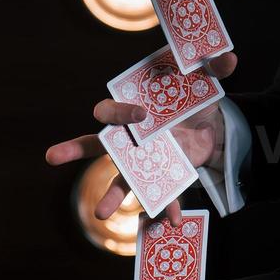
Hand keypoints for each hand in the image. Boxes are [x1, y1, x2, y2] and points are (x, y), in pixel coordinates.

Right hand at [44, 52, 238, 225]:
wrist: (212, 125)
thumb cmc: (193, 96)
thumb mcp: (205, 79)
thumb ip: (215, 66)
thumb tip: (228, 59)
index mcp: (132, 108)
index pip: (111, 110)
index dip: (120, 113)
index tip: (141, 114)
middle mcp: (129, 137)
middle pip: (96, 144)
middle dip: (74, 149)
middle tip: (51, 156)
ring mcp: (143, 160)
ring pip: (120, 178)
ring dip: (112, 195)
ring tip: (102, 214)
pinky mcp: (161, 176)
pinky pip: (158, 195)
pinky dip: (165, 207)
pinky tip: (171, 220)